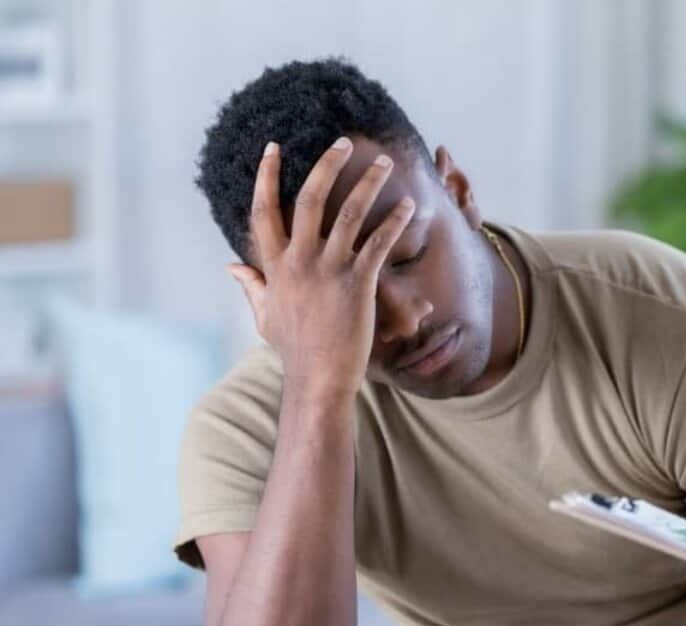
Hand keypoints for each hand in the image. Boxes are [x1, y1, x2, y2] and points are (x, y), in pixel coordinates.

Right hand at [228, 137, 414, 398]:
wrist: (319, 379)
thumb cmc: (294, 350)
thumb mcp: (264, 316)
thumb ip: (252, 285)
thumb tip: (231, 266)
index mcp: (275, 266)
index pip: (263, 210)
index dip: (266, 176)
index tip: (272, 148)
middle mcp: (300, 262)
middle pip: (309, 199)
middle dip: (326, 165)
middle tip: (341, 141)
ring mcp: (329, 271)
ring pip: (350, 213)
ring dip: (368, 183)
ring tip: (384, 163)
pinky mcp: (359, 284)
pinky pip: (379, 242)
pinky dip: (394, 220)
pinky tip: (408, 205)